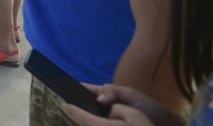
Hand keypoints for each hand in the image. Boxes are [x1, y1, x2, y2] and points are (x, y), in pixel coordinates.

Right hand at [63, 84, 177, 125]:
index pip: (84, 92)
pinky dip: (92, 125)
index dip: (73, 91)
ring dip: (84, 120)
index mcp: (105, 96)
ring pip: (90, 121)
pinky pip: (97, 125)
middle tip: (65, 109)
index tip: (61, 93)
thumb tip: (98, 97)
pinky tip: (85, 124)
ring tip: (73, 118)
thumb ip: (114, 92)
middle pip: (83, 108)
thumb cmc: (151, 109)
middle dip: (76, 109)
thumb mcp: (133, 96)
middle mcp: (102, 110)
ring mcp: (106, 122)